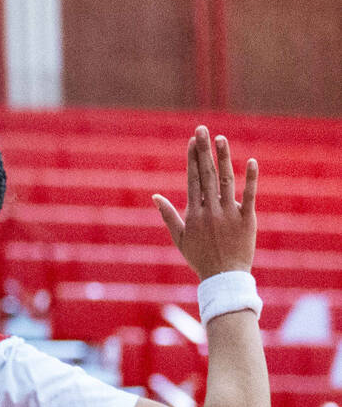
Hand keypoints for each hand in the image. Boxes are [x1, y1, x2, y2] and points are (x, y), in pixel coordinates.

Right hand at [153, 126, 257, 280]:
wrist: (223, 277)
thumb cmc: (200, 258)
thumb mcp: (179, 238)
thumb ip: (168, 215)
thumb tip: (155, 196)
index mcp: (194, 214)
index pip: (193, 180)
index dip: (192, 160)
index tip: (191, 142)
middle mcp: (210, 210)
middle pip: (207, 175)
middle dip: (203, 151)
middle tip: (202, 129)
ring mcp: (229, 213)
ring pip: (226, 180)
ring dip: (223, 158)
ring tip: (220, 138)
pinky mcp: (247, 219)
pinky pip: (250, 195)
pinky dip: (251, 178)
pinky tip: (251, 161)